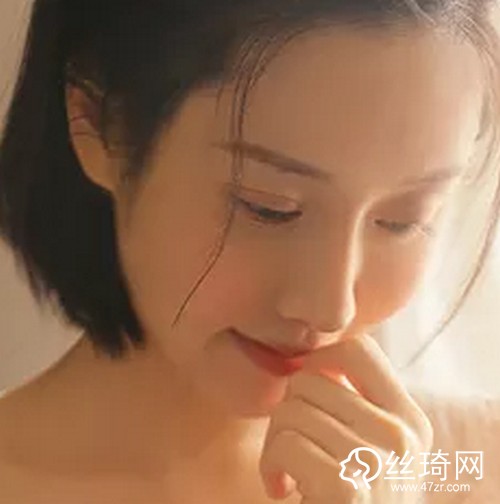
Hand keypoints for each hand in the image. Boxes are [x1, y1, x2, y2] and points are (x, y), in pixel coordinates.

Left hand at [259, 332, 433, 502]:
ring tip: (287, 469)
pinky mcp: (348, 488)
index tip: (303, 387)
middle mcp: (401, 436)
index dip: (317, 357)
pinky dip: (271, 466)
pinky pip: (285, 444)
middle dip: (287, 409)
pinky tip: (282, 488)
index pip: (357, 349)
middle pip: (310, 379)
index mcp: (409, 419)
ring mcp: (378, 461)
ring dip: (275, 442)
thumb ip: (354, 401)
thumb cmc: (352, 496)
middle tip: (292, 442)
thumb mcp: (372, 446)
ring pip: (291, 409)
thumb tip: (311, 354)